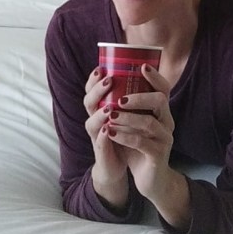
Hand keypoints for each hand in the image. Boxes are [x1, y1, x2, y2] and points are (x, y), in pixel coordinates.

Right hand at [82, 67, 130, 206]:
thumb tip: (143, 70)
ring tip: (108, 106)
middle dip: (97, 90)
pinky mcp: (101, 153)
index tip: (101, 67)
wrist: (116, 166)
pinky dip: (103, 137)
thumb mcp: (126, 114)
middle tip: (108, 80)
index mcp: (99, 109)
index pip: (91, 91)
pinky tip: (107, 130)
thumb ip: (130, 96)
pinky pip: (100, 144)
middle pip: (88, 102)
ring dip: (99, 114)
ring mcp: (96, 137)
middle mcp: (95, 121)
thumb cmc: (123, 135)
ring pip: (91, 123)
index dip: (93, 79)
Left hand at [104, 65, 190, 230]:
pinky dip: (124, 136)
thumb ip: (126, 107)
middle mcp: (167, 122)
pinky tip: (110, 133)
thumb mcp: (132, 124)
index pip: (164, 88)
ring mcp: (164, 139)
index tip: (141, 66)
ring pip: (149, 122)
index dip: (155, 77)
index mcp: (161, 112)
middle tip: (120, 99)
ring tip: (110, 116)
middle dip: (139, 97)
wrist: (150, 179)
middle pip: (160, 101)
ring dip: (127, 118)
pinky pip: (142, 143)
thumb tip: (107, 82)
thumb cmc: (138, 147)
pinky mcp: (158, 155)